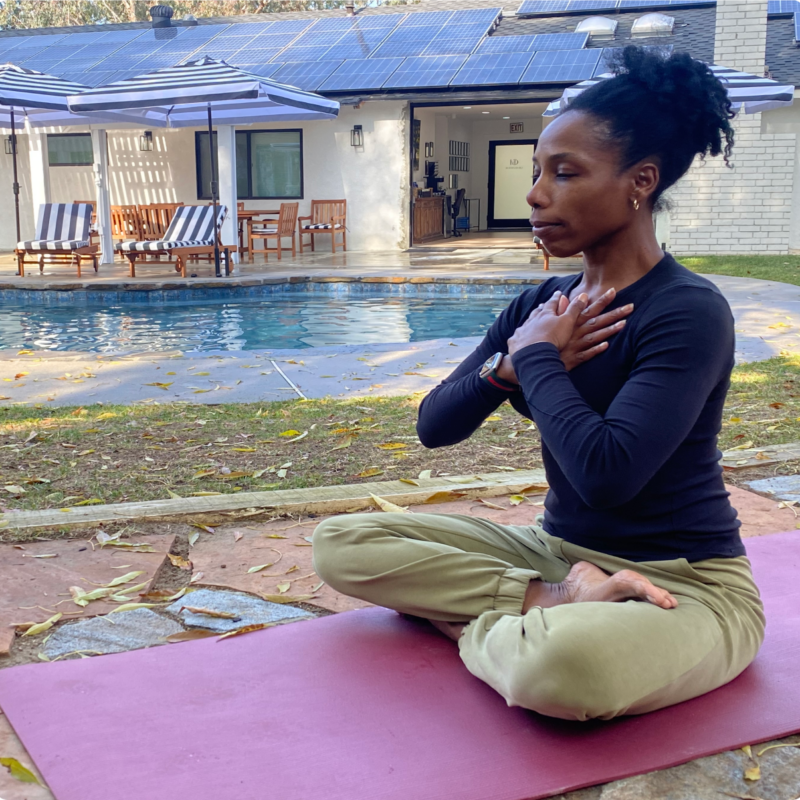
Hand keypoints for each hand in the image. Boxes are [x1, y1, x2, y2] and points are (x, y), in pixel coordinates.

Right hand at [505, 288, 632, 372]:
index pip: (588, 308)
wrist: (534, 358)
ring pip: (595, 335)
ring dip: (609, 329)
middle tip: (631, 305)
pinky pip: (586, 354)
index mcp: (570, 322)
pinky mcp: (574, 358)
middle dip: (614, 312)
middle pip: (597, 320)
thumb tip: (565, 297)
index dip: (601, 300)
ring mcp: (576, 345)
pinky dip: (596, 350)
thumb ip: (558, 310)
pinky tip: (607, 345)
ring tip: (624, 323)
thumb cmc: (542, 339)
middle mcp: (575, 331)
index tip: (614, 290)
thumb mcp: (549, 322)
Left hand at [508, 290, 588, 354]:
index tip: (558, 293)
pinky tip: (519, 337)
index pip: (552, 303)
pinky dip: (519, 336)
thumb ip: (574, 309)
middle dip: (541, 308)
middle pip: (537, 312)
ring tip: (531, 320)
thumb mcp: (568, 322)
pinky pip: (516, 337)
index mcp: (545, 314)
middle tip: (542, 305)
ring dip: (530, 321)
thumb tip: (583, 294)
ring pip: (526, 323)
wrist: (535, 354)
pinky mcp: (515, 342)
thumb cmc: (553, 337)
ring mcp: (523, 331)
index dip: (556, 298)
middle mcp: (532, 320)